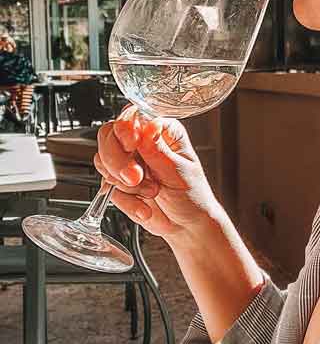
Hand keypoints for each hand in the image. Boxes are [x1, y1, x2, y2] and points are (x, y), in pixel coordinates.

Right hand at [94, 106, 219, 240]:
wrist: (186, 227)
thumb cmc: (192, 197)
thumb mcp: (179, 173)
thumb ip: (158, 151)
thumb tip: (148, 126)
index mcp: (162, 131)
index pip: (133, 117)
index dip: (126, 130)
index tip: (131, 145)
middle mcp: (142, 142)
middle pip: (109, 135)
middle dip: (119, 160)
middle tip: (135, 177)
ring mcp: (128, 161)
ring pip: (103, 160)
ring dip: (125, 184)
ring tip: (151, 193)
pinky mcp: (118, 181)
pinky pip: (106, 186)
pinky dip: (125, 200)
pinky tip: (144, 206)